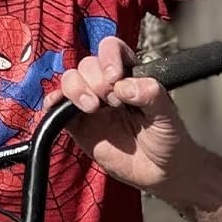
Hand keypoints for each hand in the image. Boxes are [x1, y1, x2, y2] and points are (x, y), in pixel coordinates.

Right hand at [61, 38, 196, 197]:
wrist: (161, 171)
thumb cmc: (168, 138)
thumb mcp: (168, 115)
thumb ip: (151, 95)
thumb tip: (124, 85)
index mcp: (130, 75)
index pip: (111, 49)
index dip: (108, 57)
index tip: (115, 77)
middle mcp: (108, 86)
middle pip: (87, 65)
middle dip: (96, 80)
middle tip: (113, 103)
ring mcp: (92, 105)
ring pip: (70, 80)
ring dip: (76, 89)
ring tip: (93, 108)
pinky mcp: (78, 126)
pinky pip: (58, 109)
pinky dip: (53, 103)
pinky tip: (57, 107)